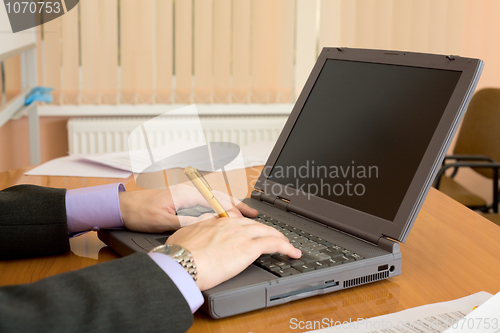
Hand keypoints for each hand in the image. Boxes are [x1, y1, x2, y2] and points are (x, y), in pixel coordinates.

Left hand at [119, 184, 257, 232]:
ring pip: (214, 197)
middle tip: (253, 214)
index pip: (216, 200)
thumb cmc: (140, 213)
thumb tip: (208, 223)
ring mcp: (186, 194)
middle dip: (237, 204)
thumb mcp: (164, 220)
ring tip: (244, 214)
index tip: (245, 218)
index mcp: (186, 194)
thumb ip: (187, 222)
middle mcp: (188, 191)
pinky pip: (207, 201)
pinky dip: (219, 206)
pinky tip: (223, 214)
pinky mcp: (182, 199)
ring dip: (230, 205)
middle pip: (219, 196)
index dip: (233, 209)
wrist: (123, 207)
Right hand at [166, 214, 301, 290]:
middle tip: (274, 238)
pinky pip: (274, 244)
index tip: (252, 230)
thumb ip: (192, 233)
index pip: (238, 220)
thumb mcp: (182, 236)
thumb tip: (190, 237)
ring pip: (267, 232)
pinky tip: (292, 252)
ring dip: (279, 238)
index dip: (248, 225)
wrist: (181, 262)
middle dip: (267, 231)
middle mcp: (230, 224)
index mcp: (215, 221)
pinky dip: (286, 248)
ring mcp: (241, 234)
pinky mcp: (249, 247)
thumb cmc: (177, 254)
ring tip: (286, 245)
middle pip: (255, 225)